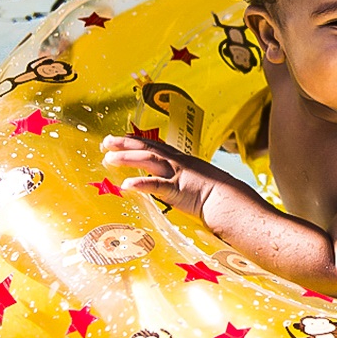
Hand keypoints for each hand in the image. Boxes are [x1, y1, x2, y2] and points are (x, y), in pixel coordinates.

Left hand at [101, 134, 220, 218]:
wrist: (229, 200)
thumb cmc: (218, 193)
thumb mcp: (200, 178)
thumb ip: (186, 178)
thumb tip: (179, 182)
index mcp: (182, 160)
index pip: (156, 145)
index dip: (138, 140)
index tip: (122, 138)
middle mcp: (177, 163)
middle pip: (148, 148)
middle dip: (125, 144)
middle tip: (106, 142)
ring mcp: (176, 175)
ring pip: (148, 160)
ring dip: (127, 158)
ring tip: (109, 158)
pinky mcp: (176, 190)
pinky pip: (156, 185)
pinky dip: (140, 184)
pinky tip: (126, 185)